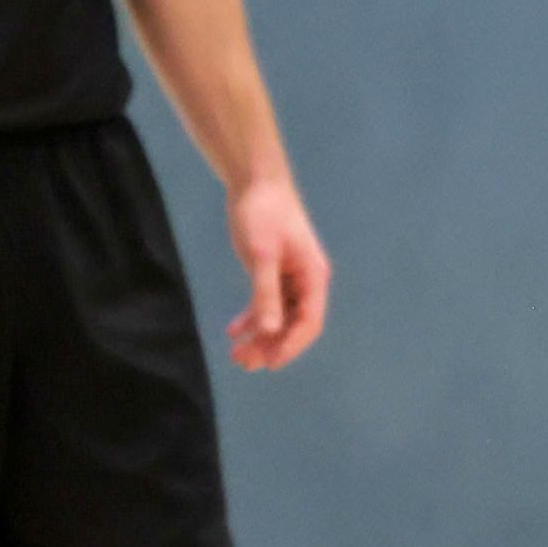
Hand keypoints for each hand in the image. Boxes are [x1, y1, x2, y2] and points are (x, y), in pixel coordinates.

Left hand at [225, 177, 329, 370]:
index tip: (270, 363)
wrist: (256, 183)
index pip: (309, 321)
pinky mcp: (273, 272)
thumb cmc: (263, 214)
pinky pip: (266, 303)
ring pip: (279, 316)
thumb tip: (268, 330)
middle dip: (271, 345)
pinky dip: (252, 318)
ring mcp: (290, 277)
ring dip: (260, 337)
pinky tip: (233, 330)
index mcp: (313, 276)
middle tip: (244, 363)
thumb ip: (265, 292)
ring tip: (237, 354)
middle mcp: (306, 281)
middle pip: (294, 324)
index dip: (292, 344)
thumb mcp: (261, 255)